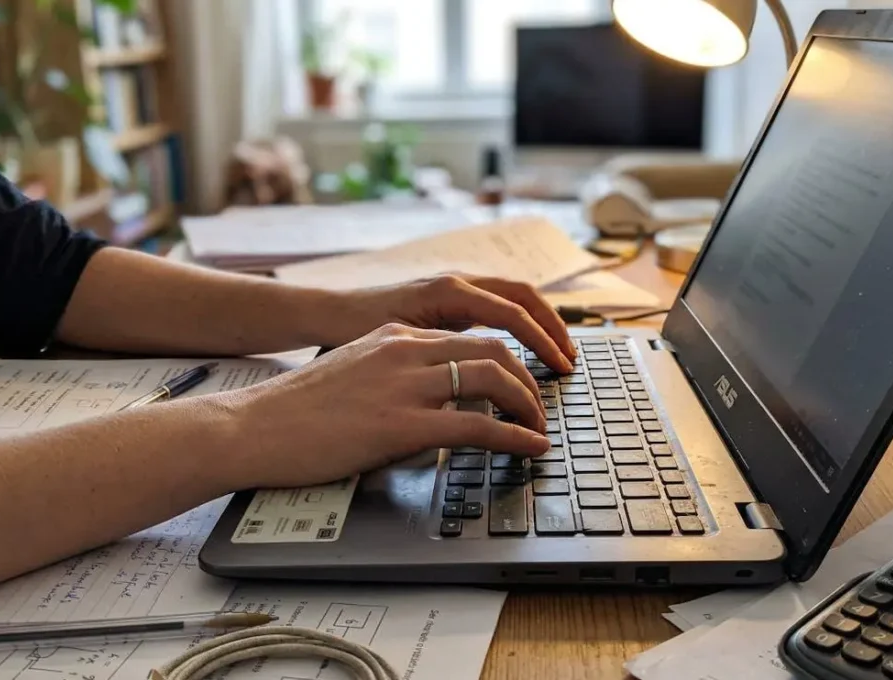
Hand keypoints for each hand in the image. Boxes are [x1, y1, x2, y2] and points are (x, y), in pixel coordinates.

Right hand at [224, 323, 551, 488]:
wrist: (250, 427)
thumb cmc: (292, 413)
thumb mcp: (352, 376)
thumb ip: (392, 378)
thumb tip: (425, 404)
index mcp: (393, 337)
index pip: (469, 337)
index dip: (508, 359)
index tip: (524, 381)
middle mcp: (404, 350)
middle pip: (493, 350)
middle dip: (529, 377)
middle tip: (540, 405)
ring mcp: (404, 385)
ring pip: (494, 379)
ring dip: (528, 406)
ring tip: (538, 428)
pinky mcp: (400, 424)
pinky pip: (477, 426)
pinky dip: (514, 437)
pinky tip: (530, 448)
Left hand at [316, 274, 576, 373]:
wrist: (322, 315)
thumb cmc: (352, 332)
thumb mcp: (399, 347)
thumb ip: (444, 355)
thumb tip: (484, 377)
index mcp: (447, 292)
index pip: (512, 313)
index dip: (541, 342)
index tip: (560, 368)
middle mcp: (454, 282)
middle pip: (522, 296)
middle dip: (552, 327)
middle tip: (570, 360)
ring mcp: (451, 287)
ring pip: (510, 297)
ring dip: (538, 322)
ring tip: (557, 353)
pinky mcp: (446, 299)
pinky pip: (493, 304)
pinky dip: (517, 322)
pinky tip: (523, 348)